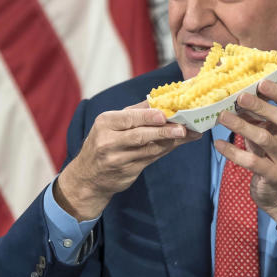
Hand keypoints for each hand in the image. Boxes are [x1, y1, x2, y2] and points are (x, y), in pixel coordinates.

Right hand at [56, 101, 201, 219]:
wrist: (88, 176)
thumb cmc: (102, 143)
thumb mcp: (110, 124)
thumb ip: (133, 112)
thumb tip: (159, 100)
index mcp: (105, 123)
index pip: (129, 118)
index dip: (148, 117)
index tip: (165, 115)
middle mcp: (109, 142)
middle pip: (140, 135)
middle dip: (164, 131)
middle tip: (183, 128)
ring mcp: (118, 159)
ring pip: (150, 149)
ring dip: (170, 141)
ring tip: (188, 134)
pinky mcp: (128, 172)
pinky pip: (151, 158)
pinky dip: (165, 150)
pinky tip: (176, 143)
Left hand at [214, 79, 276, 224]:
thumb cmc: (270, 154)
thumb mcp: (267, 133)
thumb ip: (256, 116)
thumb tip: (234, 94)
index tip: (261, 82)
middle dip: (261, 106)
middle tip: (239, 96)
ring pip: (264, 138)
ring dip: (242, 126)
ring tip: (222, 117)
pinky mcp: (272, 174)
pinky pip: (252, 162)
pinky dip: (233, 152)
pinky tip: (218, 144)